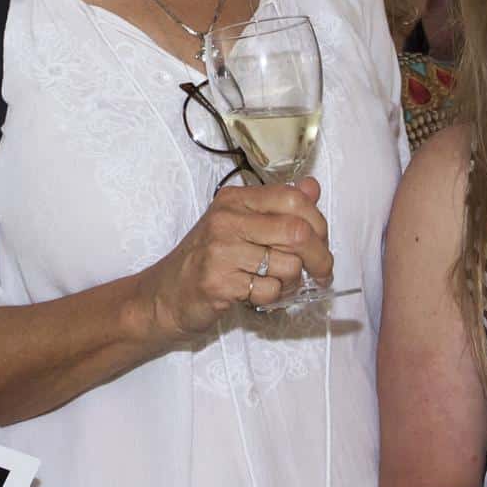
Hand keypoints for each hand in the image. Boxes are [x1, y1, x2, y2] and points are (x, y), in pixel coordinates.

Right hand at [138, 176, 332, 339]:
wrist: (164, 295)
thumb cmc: (206, 260)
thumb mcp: (240, 224)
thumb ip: (277, 206)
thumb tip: (312, 187)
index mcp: (236, 199)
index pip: (294, 199)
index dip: (319, 223)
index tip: (322, 243)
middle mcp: (227, 219)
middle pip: (298, 232)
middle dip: (319, 257)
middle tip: (321, 272)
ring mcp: (221, 250)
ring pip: (288, 265)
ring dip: (293, 282)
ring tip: (279, 285)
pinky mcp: (218, 282)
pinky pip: (268, 290)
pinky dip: (272, 298)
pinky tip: (258, 295)